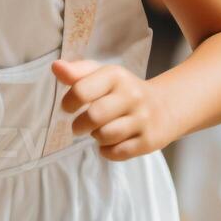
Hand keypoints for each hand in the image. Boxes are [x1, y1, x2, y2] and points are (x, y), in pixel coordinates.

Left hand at [52, 59, 171, 160]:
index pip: (81, 90)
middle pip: (94, 116)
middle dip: (79, 125)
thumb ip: (77, 72)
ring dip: (96, 137)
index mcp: (116, 75)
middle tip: (80, 126)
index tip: (69, 107)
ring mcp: (142, 119)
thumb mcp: (102, 75)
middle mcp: (132, 95)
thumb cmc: (123, 91)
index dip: (68, 103)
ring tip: (98, 131)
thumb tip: (56, 67)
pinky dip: (107, 151)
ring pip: (105, 136)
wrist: (165, 106)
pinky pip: (117, 153)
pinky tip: (110, 142)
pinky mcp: (149, 141)